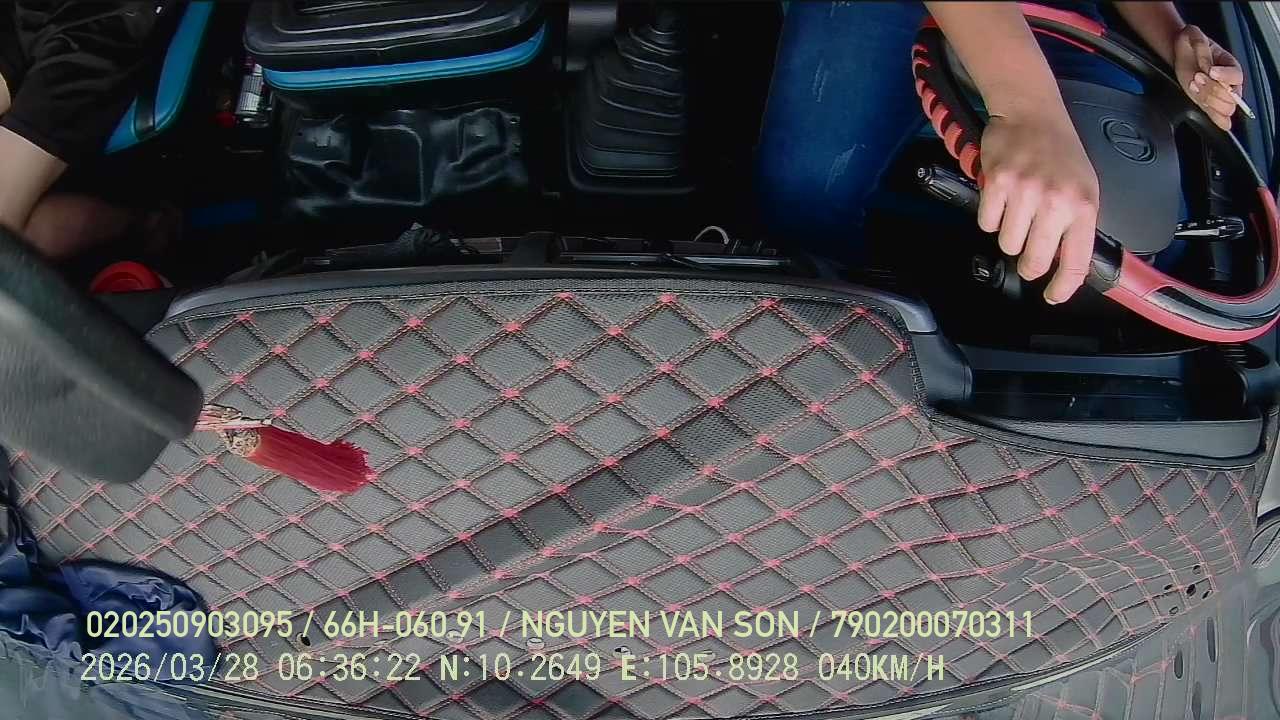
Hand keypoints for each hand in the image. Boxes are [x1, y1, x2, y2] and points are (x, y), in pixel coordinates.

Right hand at [976, 111, 1099, 303]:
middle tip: (1028, 255)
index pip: (1076, 261)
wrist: (1031, 113)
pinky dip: (991, 216)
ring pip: (1007, 244)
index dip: (1063, 287)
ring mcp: (1025, 192)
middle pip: (1034, 261)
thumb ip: (1076, 224)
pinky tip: (1002, 198)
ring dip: (1009, 235)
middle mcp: (1056, 201)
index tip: (1053, 297)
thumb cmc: (1059, 152)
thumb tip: (1063, 263)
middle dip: (1029, 265)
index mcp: (1083, 205)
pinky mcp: (996, 184)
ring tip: (1017, 212)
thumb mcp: (1083, 187)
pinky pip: (987, 224)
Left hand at [1173, 24, 1242, 130]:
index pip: (1235, 74)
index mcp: (1229, 65)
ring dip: (1209, 100)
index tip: (1211, 71)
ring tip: (1194, 85)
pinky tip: (1222, 123)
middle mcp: (1227, 81)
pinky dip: (1217, 118)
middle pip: (1230, 95)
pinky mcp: (1205, 102)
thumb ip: (1201, 45)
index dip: (1225, 75)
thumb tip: (1207, 64)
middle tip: (1196, 78)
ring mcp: (1216, 94)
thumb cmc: (1189, 44)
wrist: (1178, 53)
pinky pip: (1216, 115)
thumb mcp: (1193, 36)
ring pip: (1224, 106)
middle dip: (1213, 89)